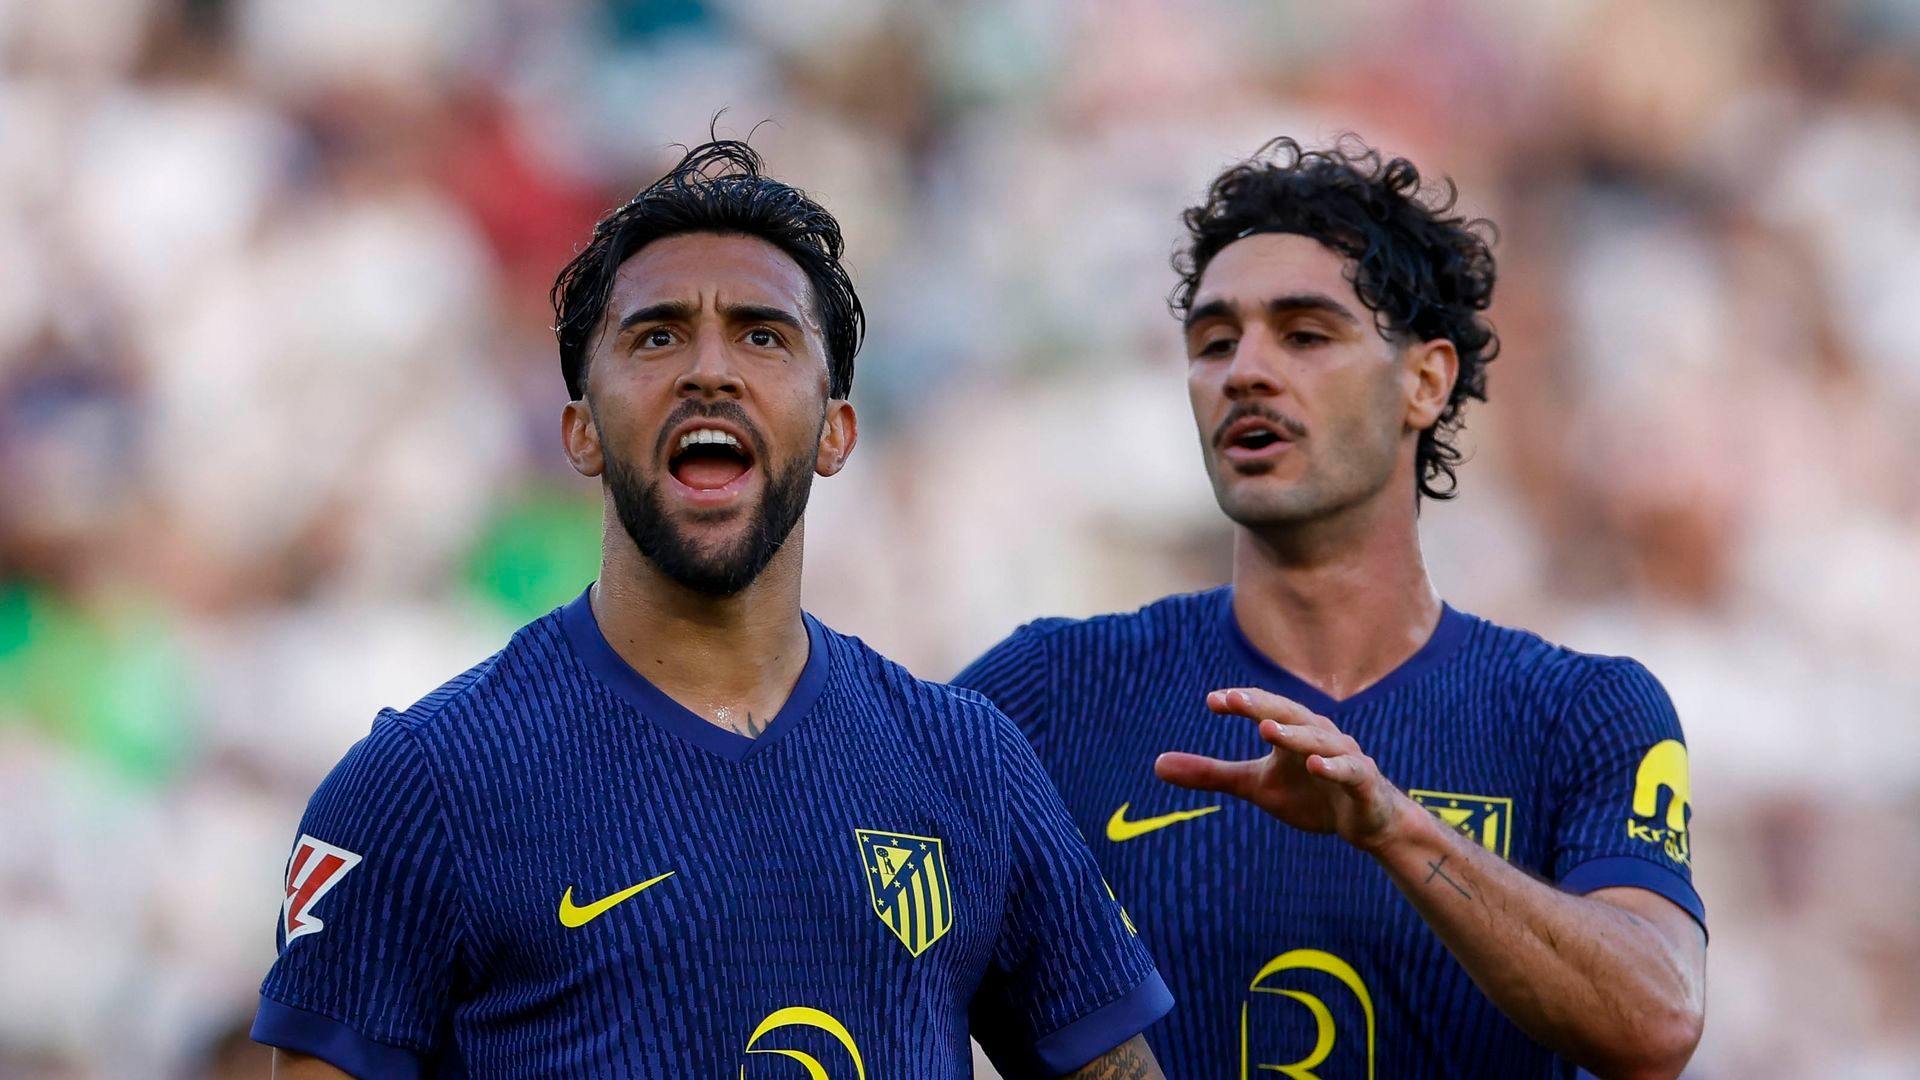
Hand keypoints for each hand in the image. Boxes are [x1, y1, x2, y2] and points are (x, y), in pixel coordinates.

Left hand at [1154, 688, 1410, 851]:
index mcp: (1291, 731)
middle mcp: (1318, 735)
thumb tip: (1156, 765)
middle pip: (1290, 714)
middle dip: (1263, 706)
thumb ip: (1211, 774)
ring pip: (1319, 739)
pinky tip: (1315, 765)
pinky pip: (1350, 770)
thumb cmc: (1309, 795)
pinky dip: (1334, 766)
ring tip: (1267, 730)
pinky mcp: (1364, 782)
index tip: (1212, 701)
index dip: (1241, 703)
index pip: (1264, 709)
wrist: (1365, 822)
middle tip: (1235, 700)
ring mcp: (1345, 757)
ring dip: (1295, 734)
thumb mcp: (1255, 786)